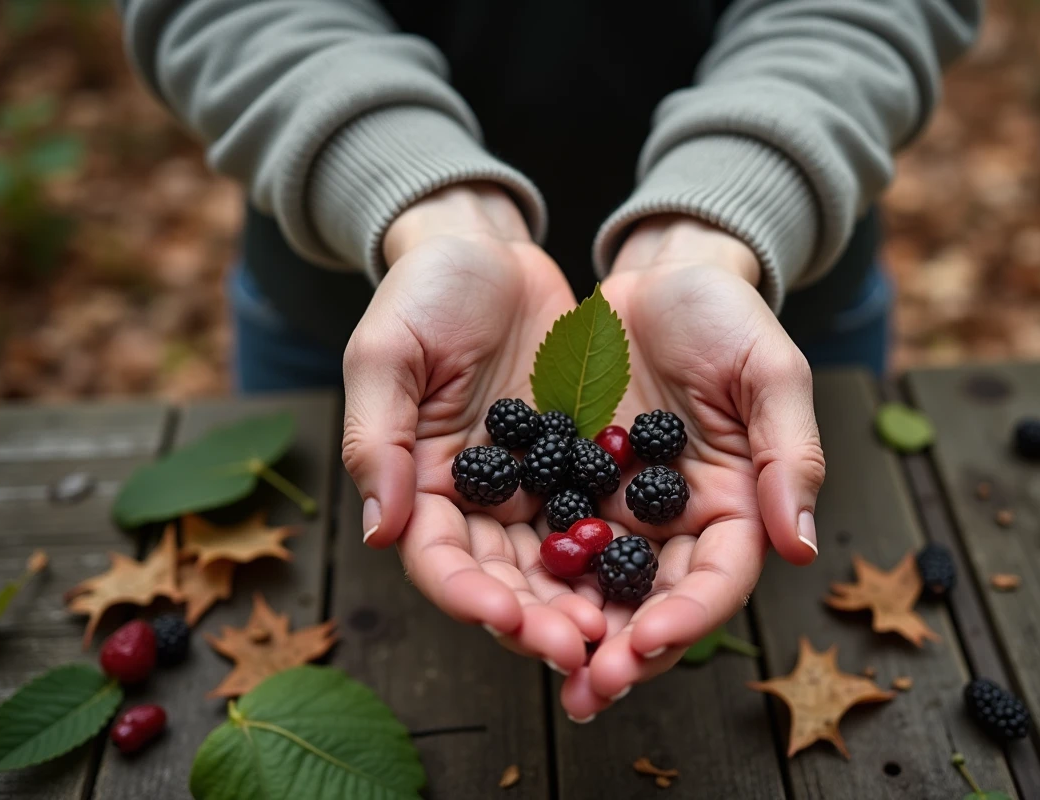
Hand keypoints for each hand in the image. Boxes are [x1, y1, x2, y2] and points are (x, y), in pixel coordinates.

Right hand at [342, 184, 604, 671]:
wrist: (492, 250)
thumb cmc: (424, 291)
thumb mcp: (388, 350)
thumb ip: (380, 437)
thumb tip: (379, 530)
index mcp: (426, 485)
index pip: (441, 561)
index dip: (468, 597)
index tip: (503, 618)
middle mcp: (484, 502)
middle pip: (509, 581)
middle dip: (541, 621)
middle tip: (580, 647)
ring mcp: (540, 487)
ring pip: (565, 566)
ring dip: (591, 604)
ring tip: (625, 634)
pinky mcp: (589, 465)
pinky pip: (613, 517)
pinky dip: (631, 552)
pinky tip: (661, 578)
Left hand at [559, 217, 824, 718]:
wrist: (654, 273)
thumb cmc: (725, 314)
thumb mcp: (771, 371)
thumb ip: (790, 454)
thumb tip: (801, 547)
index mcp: (729, 505)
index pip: (714, 581)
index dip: (686, 619)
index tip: (646, 640)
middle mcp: (666, 521)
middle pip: (645, 603)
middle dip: (617, 649)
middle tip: (585, 682)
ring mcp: (608, 506)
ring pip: (585, 584)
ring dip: (560, 624)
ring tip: (532, 652)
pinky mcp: (557, 481)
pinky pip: (532, 532)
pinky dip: (515, 568)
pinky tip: (492, 594)